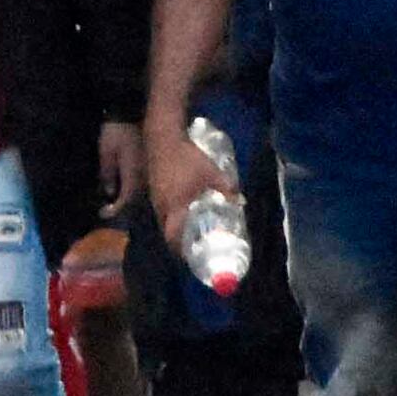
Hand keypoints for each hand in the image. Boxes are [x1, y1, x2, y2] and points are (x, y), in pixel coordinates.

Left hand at [97, 120, 146, 221]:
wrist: (132, 111)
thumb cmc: (117, 132)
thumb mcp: (106, 153)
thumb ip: (108, 175)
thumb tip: (110, 193)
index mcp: (134, 175)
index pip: (126, 200)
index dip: (115, 210)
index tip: (103, 213)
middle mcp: (145, 176)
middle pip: (136, 200)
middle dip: (122, 207)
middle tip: (108, 210)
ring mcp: (149, 169)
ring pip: (142, 192)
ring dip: (129, 199)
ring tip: (115, 202)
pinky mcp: (150, 162)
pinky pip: (144, 182)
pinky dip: (134, 188)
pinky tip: (125, 187)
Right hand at [144, 118, 229, 246]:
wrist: (163, 138)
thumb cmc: (187, 158)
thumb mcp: (211, 172)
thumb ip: (226, 189)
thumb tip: (241, 203)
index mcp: (175, 206)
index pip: (173, 237)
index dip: (181, 250)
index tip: (193, 257)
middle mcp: (163, 207)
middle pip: (168, 233)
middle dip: (180, 243)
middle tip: (196, 247)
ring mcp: (156, 199)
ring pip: (165, 222)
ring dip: (176, 230)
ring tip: (192, 234)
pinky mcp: (155, 191)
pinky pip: (163, 212)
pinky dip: (173, 218)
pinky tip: (184, 213)